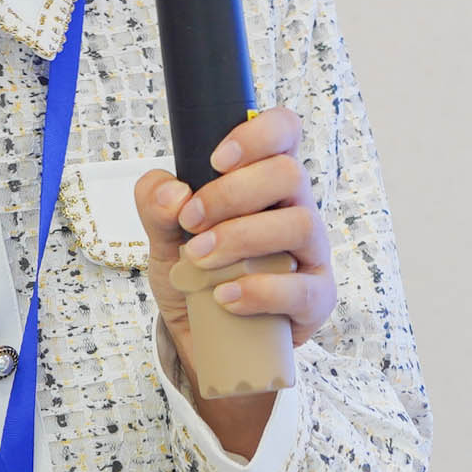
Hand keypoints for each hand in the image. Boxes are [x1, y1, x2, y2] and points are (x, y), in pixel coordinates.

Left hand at [133, 107, 335, 457]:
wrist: (207, 340)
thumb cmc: (196, 274)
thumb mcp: (164, 238)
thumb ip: (156, 207)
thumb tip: (173, 194)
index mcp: (266, 180)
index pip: (285, 131)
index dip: (259, 132)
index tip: (217, 158)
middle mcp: (296, 207)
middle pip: (289, 174)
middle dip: (232, 194)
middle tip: (190, 220)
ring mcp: (312, 252)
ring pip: (300, 224)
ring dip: (242, 238)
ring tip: (199, 259)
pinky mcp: (316, 298)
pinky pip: (302, 289)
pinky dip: (259, 291)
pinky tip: (225, 297)